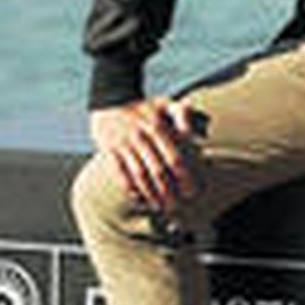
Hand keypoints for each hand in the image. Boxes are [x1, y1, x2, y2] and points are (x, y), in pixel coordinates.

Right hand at [89, 96, 200, 214]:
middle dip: (168, 191)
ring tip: (159, 207)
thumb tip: (194, 133)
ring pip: (139, 175)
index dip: (184, 177)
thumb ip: (182, 114)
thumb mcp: (165, 103)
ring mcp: (124, 144)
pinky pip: (120, 173)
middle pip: (158, 171)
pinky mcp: (110, 150)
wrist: (110, 97)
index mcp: (157, 127)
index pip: (174, 158)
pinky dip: (128, 187)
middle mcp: (141, 137)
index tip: (191, 191)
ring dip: (150, 194)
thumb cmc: (143, 105)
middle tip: (176, 206)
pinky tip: (137, 198)